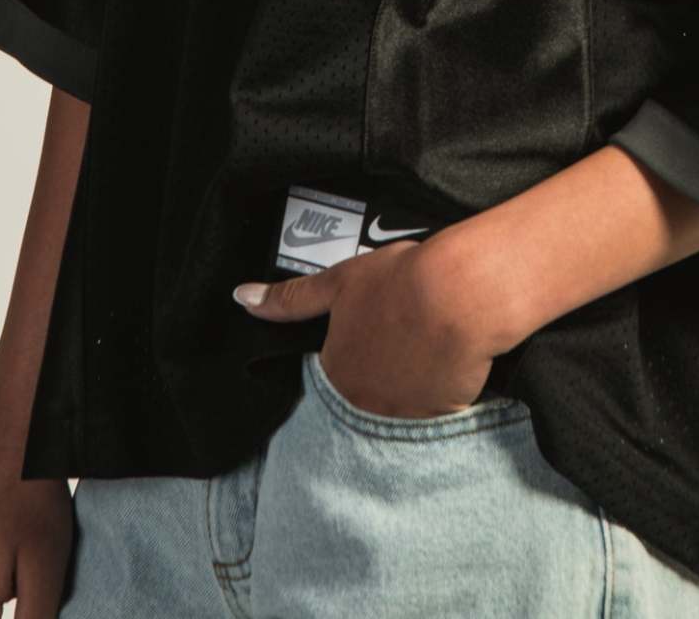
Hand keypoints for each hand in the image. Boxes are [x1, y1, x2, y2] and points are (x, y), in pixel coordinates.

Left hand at [232, 237, 497, 418]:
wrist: (458, 293)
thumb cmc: (399, 281)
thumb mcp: (339, 282)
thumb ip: (291, 298)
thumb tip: (241, 298)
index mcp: (338, 372)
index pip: (336, 378)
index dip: (356, 356)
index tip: (374, 341)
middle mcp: (365, 405)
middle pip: (367, 399)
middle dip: (382, 378)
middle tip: (403, 346)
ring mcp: (405, 416)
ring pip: (402, 410)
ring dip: (411, 388)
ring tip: (429, 350)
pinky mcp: (442, 417)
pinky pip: (437, 413)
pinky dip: (443, 393)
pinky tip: (452, 365)